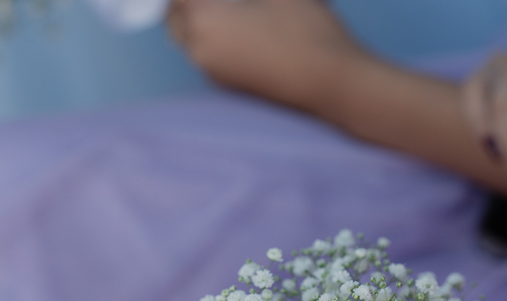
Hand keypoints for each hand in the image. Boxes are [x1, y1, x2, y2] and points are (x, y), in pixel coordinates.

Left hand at [167, 0, 364, 110]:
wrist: (332, 84)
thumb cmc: (308, 31)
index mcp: (205, 19)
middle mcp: (201, 50)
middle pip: (175, 18)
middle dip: (187, 3)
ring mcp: (214, 73)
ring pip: (190, 40)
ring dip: (199, 21)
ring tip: (228, 8)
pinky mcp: (230, 86)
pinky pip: (208, 57)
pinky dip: (214, 40)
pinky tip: (241, 29)